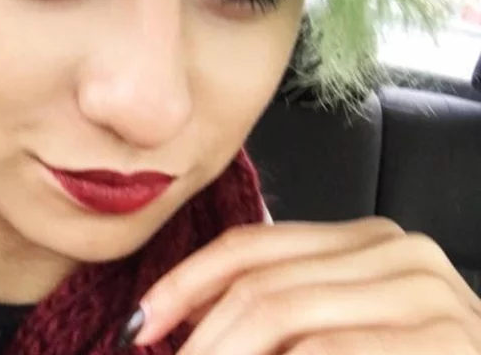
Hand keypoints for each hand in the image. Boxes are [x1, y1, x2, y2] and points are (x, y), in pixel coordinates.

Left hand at [123, 218, 480, 353]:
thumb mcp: (333, 326)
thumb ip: (277, 309)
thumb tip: (171, 319)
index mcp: (368, 242)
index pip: (251, 245)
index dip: (183, 282)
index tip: (138, 324)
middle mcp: (402, 254)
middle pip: (261, 283)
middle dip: (197, 336)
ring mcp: (431, 297)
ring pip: (283, 315)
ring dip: (223, 354)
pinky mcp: (448, 344)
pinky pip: (327, 352)